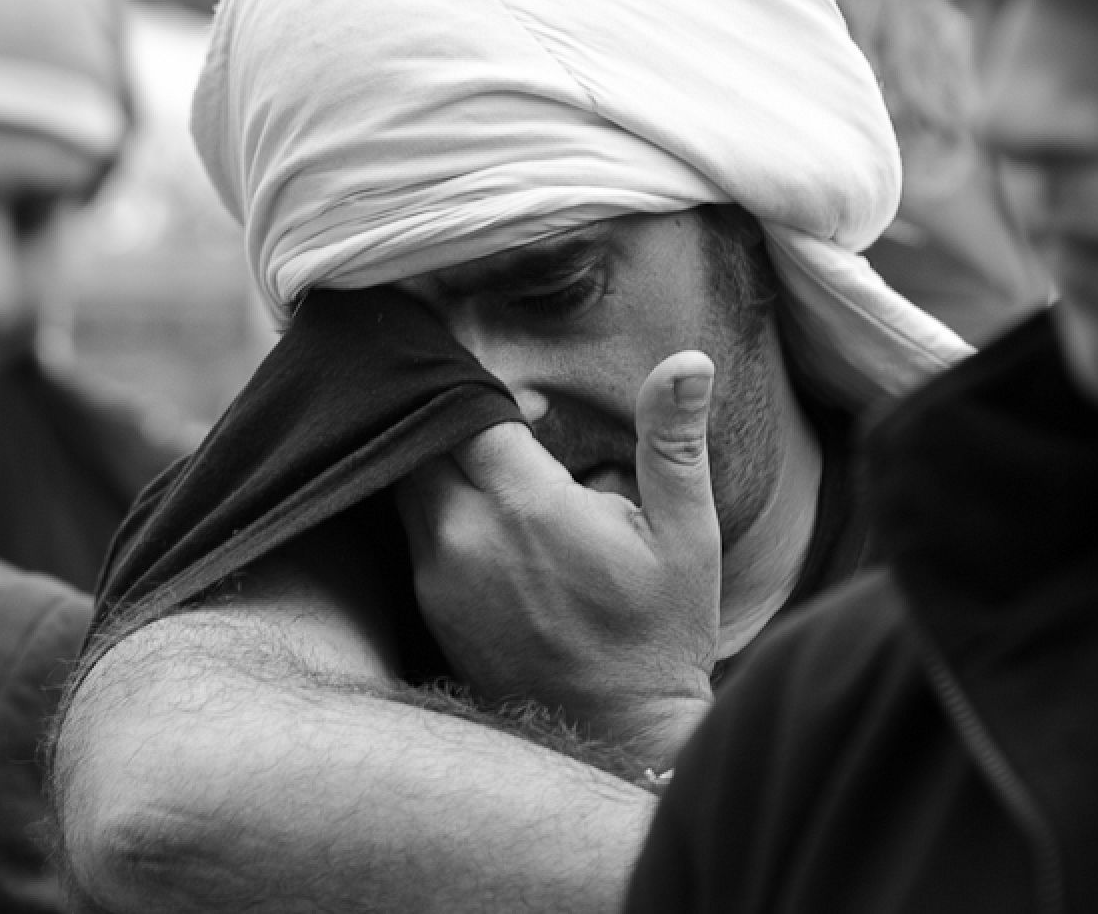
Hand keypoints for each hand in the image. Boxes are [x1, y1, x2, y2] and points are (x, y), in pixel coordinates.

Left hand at [394, 351, 720, 762]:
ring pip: (409, 485)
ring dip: (438, 464)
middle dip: (453, 420)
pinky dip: (435, 511)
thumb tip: (688, 360)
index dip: (488, 387)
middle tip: (493, 416)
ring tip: (484, 460)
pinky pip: (413, 533)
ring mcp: (438, 575)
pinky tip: (479, 517)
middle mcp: (464, 534)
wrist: (621, 738)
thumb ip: (672, 443)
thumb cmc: (661, 633)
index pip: (469, 407)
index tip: (525, 396)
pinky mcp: (429, 608)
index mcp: (526, 504)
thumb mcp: (685, 535)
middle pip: (426, 440)